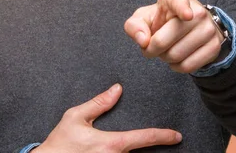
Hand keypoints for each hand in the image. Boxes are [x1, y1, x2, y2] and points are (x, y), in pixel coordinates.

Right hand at [35, 84, 181, 152]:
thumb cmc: (59, 143)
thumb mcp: (75, 117)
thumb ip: (98, 103)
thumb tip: (117, 89)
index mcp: (112, 144)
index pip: (144, 138)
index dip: (164, 136)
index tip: (177, 136)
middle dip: (151, 147)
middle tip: (164, 140)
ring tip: (148, 144)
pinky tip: (125, 151)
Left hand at [124, 0, 224, 73]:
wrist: (191, 27)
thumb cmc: (163, 20)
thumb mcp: (145, 17)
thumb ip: (134, 25)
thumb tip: (143, 40)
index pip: (179, 2)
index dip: (182, 9)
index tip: (187, 15)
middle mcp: (197, 12)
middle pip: (164, 40)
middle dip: (152, 48)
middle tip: (152, 46)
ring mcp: (209, 30)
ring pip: (176, 55)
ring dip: (165, 58)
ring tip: (168, 48)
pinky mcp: (214, 47)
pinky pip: (187, 66)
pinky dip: (176, 66)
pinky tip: (178, 57)